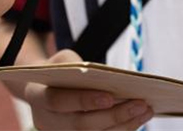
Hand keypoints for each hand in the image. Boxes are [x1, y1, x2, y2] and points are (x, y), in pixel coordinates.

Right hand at [23, 50, 153, 130]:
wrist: (42, 88)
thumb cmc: (57, 70)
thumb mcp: (62, 59)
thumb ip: (78, 68)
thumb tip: (111, 79)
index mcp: (36, 95)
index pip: (58, 101)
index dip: (83, 100)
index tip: (110, 97)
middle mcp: (45, 121)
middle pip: (80, 125)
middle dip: (113, 116)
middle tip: (140, 103)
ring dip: (122, 126)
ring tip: (145, 110)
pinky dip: (119, 130)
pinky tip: (136, 120)